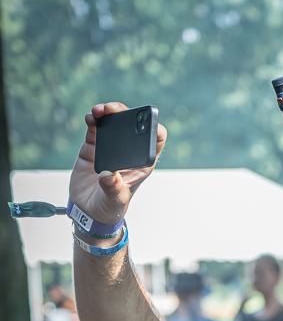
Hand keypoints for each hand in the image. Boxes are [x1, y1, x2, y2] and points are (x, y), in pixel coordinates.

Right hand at [68, 101, 166, 225]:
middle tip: (112, 110)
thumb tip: (108, 175)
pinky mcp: (94, 146)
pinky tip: (90, 117)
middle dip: (124, 113)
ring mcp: (111, 146)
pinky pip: (95, 128)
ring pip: (113, 122)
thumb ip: (113, 188)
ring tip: (98, 111)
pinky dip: (93, 120)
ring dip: (107, 112)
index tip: (143, 122)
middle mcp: (128, 151)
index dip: (154, 127)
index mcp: (141, 163)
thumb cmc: (109, 206)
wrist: (88, 210)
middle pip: (132, 124)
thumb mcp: (115, 200)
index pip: (155, 140)